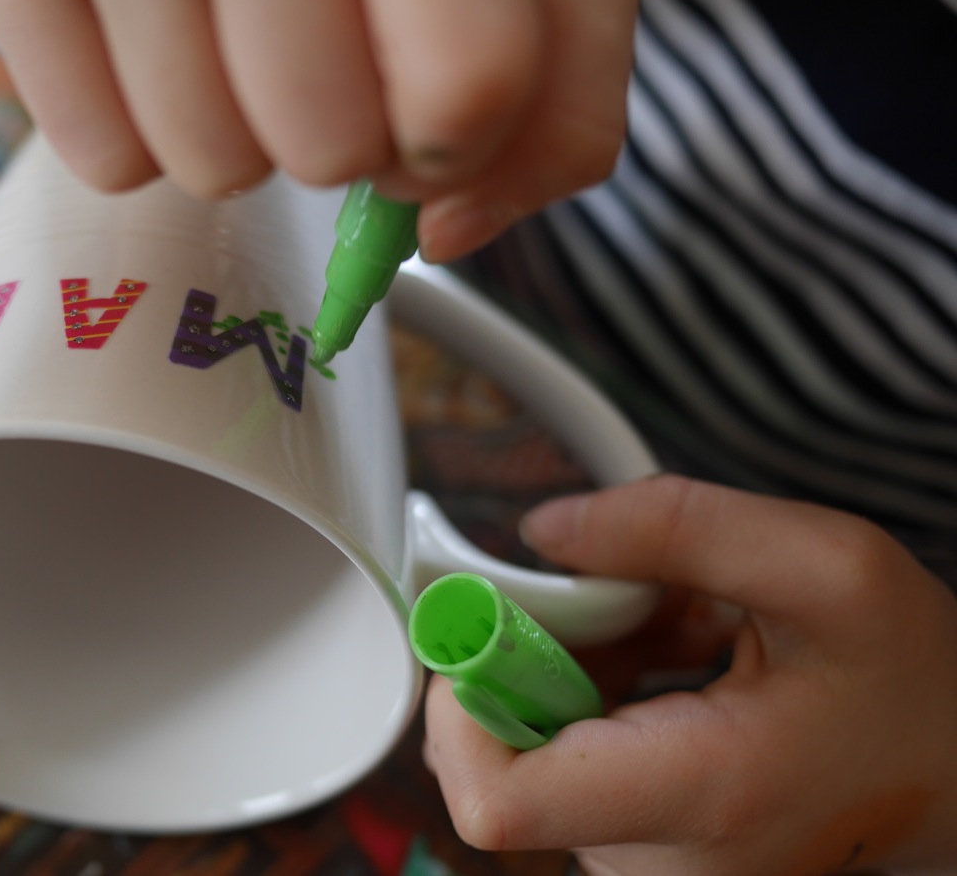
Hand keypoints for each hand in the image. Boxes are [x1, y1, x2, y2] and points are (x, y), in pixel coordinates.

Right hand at [0, 0, 640, 260]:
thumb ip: (567, 78)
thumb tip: (450, 232)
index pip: (464, 88)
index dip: (471, 129)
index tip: (452, 89)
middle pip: (330, 149)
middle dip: (360, 126)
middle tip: (339, 28)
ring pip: (213, 167)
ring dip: (256, 130)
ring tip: (251, 16)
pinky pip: (105, 157)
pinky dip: (151, 122)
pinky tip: (169, 22)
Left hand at [423, 476, 956, 874]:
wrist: (956, 768)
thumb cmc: (915, 688)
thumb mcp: (831, 568)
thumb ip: (674, 527)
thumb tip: (544, 531)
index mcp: (697, 798)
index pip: (494, 801)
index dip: (463, 701)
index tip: (500, 622)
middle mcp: (654, 857)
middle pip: (503, 749)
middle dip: (538, 647)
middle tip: (622, 596)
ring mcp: (639, 858)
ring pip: (529, 740)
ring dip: (575, 658)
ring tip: (673, 625)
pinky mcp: (633, 840)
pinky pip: (560, 749)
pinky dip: (592, 683)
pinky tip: (666, 650)